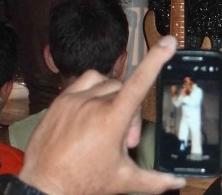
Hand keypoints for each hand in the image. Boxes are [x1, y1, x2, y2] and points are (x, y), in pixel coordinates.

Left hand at [18, 35, 185, 194]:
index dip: (156, 59)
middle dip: (130, 111)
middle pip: (124, 91)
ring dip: (112, 97)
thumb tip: (178, 183)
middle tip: (125, 140)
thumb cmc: (83, 183)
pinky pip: (83, 82)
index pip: (140, 82)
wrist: (43, 188)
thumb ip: (155, 180)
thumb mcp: (123, 181)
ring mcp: (74, 99)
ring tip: (107, 123)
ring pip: (105, 83)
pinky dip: (93, 90)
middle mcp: (93, 103)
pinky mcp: (59, 101)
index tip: (168, 42)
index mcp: (112, 119)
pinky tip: (91, 112)